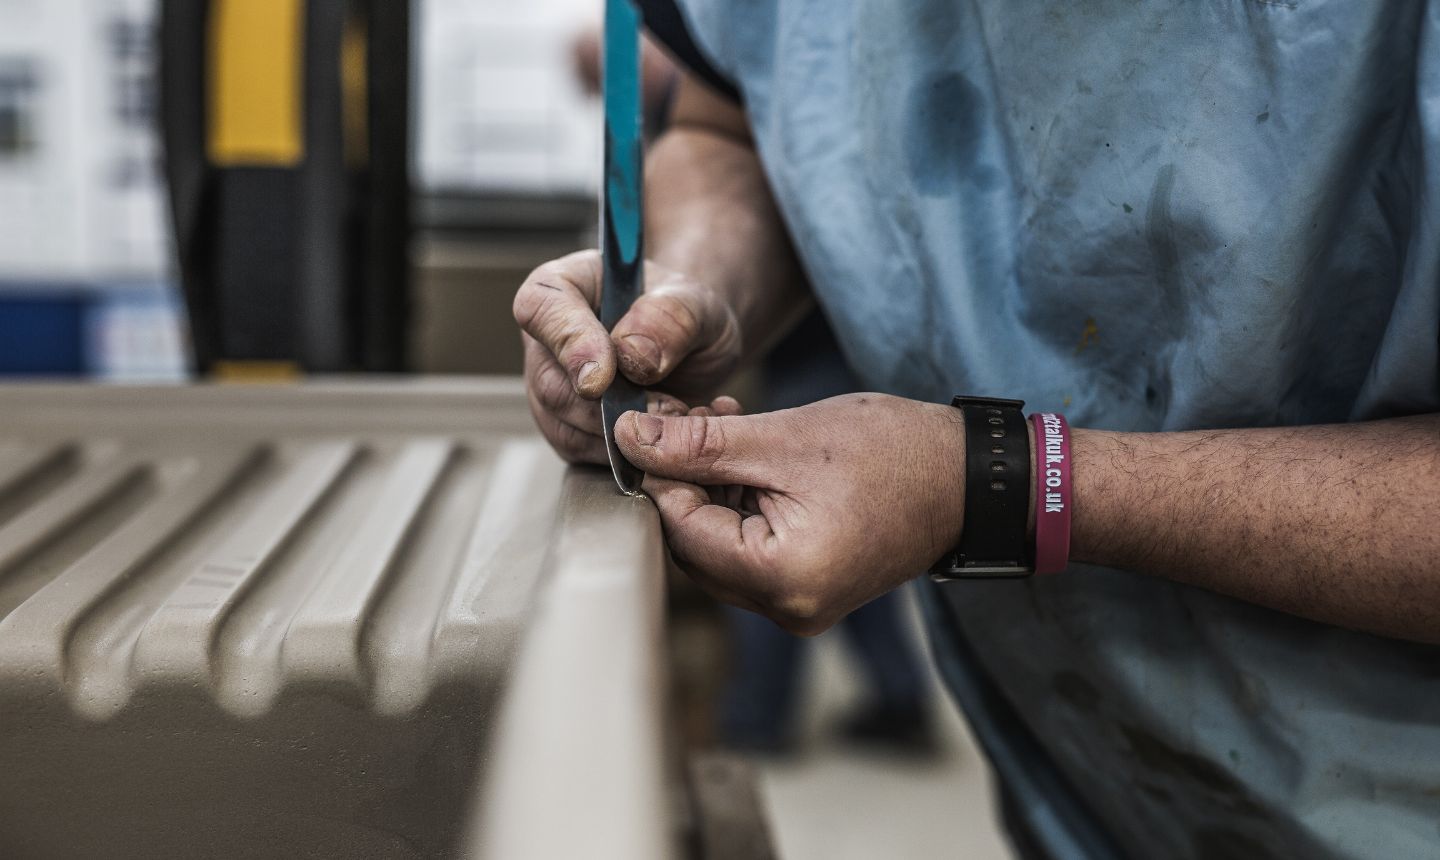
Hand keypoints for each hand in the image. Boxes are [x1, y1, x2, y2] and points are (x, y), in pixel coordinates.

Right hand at [513, 250, 742, 463]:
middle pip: (552, 384)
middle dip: (611, 407)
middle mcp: (546, 341)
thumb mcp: (696, 303)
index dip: (569, 345)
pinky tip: (664, 441)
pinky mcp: (569, 431)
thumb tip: (631, 356)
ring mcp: (552, 390)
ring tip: (675, 418)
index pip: (541, 309)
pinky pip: (584, 454)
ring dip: (623, 436)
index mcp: (563, 286)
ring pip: (565, 427)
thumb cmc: (686, 314)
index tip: (601, 379)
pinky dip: (627, 456)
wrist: (696, 352)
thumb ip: (670, 318)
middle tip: (667, 407)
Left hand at [615, 393, 967, 633]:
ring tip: (719, 422)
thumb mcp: (785, 439)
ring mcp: (798, 603)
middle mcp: (786, 608)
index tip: (649, 423)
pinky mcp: (807, 587)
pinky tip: (744, 450)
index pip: (683, 531)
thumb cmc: (893, 454)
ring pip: (717, 544)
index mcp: (783, 578)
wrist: (970, 479)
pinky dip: (738, 500)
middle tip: (683, 416)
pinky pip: (749, 547)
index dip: (659, 474)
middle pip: (694, 545)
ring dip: (709, 483)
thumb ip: (701, 444)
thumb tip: (631, 440)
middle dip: (682, 478)